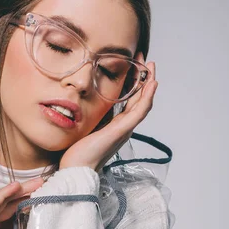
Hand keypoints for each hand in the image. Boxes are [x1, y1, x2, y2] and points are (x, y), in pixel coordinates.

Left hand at [59, 54, 157, 171]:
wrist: (76, 169)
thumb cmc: (77, 153)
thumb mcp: (85, 126)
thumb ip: (91, 115)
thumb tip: (85, 100)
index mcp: (115, 125)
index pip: (129, 100)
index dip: (133, 83)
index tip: (133, 66)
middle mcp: (123, 126)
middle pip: (139, 99)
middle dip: (143, 78)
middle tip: (145, 60)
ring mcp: (125, 128)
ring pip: (143, 103)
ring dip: (149, 83)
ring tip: (151, 66)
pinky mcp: (122, 130)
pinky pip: (140, 111)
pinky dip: (147, 96)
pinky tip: (152, 83)